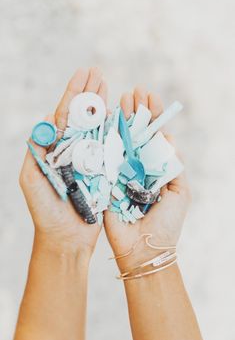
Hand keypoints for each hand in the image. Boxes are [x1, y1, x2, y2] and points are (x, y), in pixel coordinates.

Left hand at [20, 67, 107, 255]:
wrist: (66, 238)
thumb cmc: (46, 211)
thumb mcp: (32, 179)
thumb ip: (37, 150)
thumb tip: (47, 119)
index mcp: (56, 149)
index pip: (65, 115)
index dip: (74, 93)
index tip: (84, 74)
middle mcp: (73, 150)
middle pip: (82, 116)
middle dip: (90, 93)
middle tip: (97, 72)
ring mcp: (90, 159)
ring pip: (97, 127)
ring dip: (102, 105)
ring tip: (108, 85)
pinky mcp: (104, 171)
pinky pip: (111, 147)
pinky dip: (115, 129)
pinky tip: (118, 113)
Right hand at [104, 87, 190, 270]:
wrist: (143, 248)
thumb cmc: (166, 223)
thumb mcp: (180, 193)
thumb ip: (174, 167)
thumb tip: (170, 140)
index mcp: (156, 167)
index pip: (154, 136)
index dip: (153, 116)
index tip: (151, 97)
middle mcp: (138, 165)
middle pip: (136, 133)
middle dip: (136, 111)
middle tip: (134, 92)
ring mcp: (120, 171)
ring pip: (120, 139)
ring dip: (121, 118)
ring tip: (122, 98)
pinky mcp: (106, 180)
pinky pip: (104, 156)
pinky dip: (105, 137)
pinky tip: (106, 119)